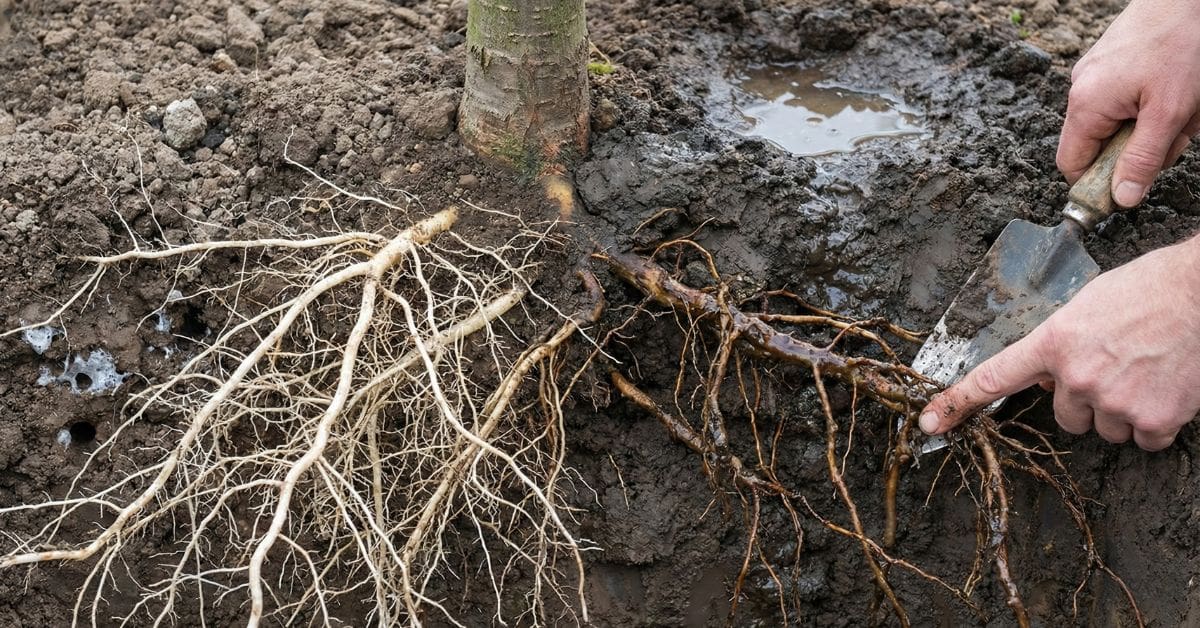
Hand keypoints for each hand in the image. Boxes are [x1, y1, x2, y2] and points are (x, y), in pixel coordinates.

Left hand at [919, 236, 1199, 450]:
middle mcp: (1077, 376)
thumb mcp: (1085, 305)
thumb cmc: (1147, 290)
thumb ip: (1059, 342)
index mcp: (1054, 342)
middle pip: (1064, 414)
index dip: (958, 402)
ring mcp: (1115, 400)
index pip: (994, 377)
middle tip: (1114, 366)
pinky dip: (1155, 423)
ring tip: (1144, 370)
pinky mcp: (1155, 419)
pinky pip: (1143, 439)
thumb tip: (1047, 377)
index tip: (931, 421)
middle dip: (1084, 398)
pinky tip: (1165, 388)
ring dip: (1120, 410)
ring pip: (1103, 429)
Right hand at [1057, 0, 1199, 205]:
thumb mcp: (1169, 113)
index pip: (1071, 165)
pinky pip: (1124, 99)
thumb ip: (1143, 159)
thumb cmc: (1181, 44)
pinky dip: (1151, 104)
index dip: (1096, 184)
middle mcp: (1081, 89)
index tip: (1128, 190)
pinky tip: (1175, 91)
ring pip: (1116, 122)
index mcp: (1085, 105)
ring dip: (1150, 126)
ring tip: (1182, 108)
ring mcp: (1094, 73)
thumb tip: (1122, 199)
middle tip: (1175, 136)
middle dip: (1138, 148)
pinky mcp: (1110, 61)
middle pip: (1098, 144)